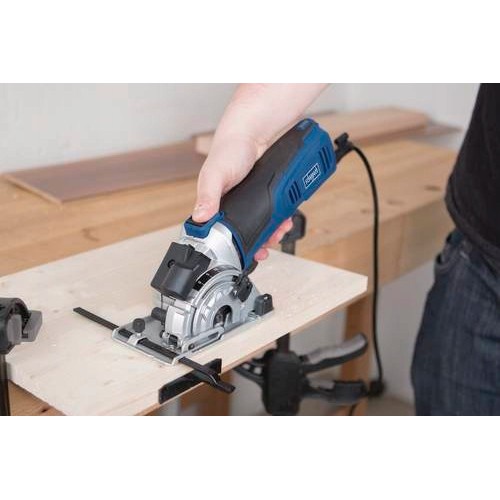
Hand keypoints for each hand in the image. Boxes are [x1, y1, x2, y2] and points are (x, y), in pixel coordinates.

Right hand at [192, 83, 326, 258]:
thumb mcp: (215, 173)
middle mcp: (231, 207)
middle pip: (246, 234)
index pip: (221, 235)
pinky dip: (280, 219)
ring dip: (272, 232)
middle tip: (269, 244)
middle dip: (260, 242)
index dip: (235, 248)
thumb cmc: (227, 150)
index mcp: (214, 206)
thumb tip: (200, 217)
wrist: (251, 132)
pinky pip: (272, 214)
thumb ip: (208, 195)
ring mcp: (248, 203)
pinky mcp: (262, 197)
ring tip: (281, 229)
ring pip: (261, 226)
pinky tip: (285, 218)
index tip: (250, 255)